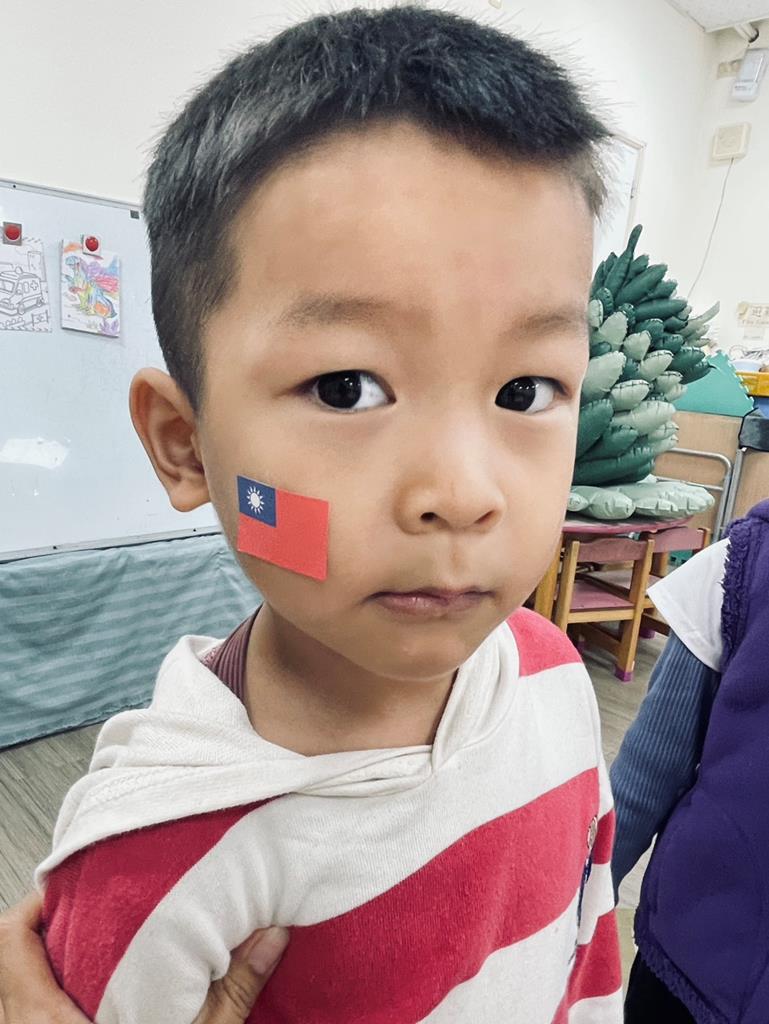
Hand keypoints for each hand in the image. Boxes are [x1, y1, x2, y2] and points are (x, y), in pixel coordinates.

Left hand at [0, 893, 288, 1023]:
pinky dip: (45, 1010)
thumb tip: (269, 937)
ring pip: (10, 1001)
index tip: (68, 889)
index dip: (33, 908)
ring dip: (41, 977)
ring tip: (88, 961)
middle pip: (5, 968)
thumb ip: (229, 993)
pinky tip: (89, 1012)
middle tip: (86, 918)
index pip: (10, 943)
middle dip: (42, 938)